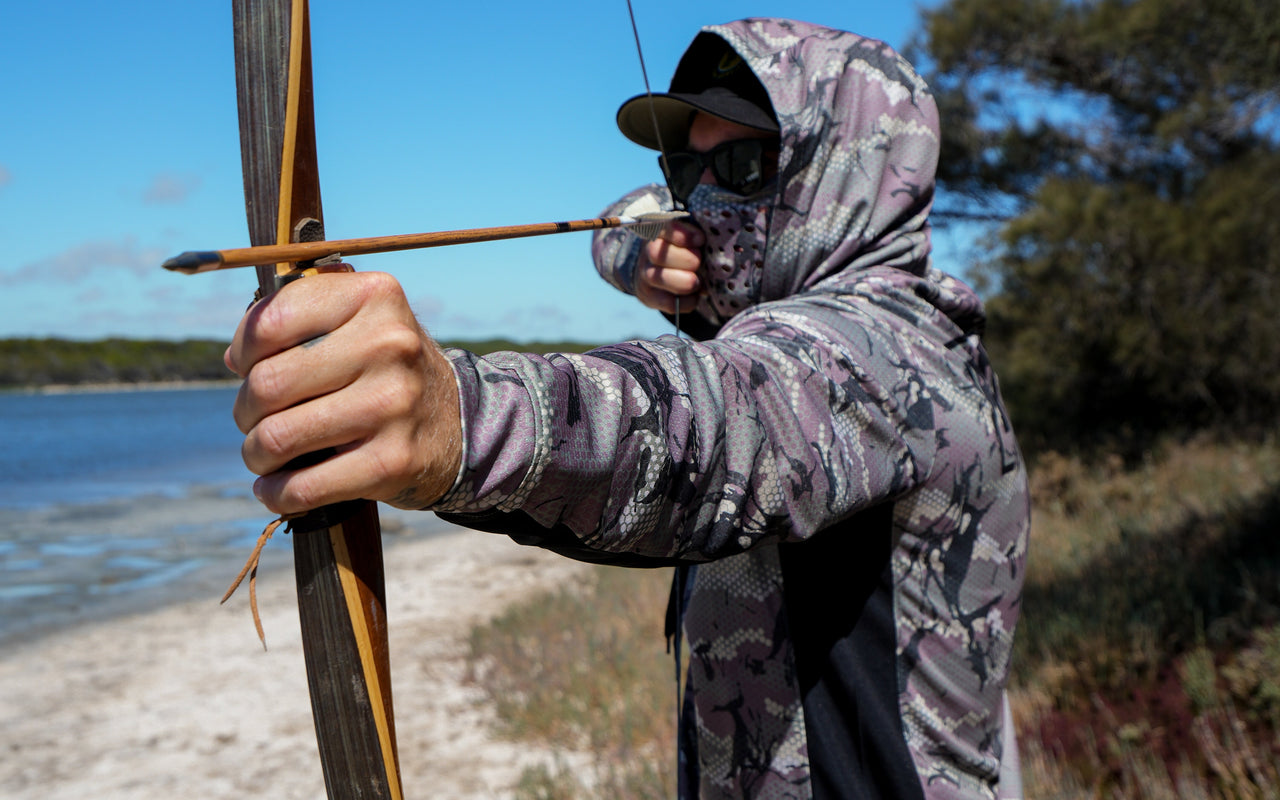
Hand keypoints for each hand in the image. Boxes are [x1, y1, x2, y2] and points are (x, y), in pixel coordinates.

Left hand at [224, 271, 461, 514]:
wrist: (458, 423)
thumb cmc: (386, 369)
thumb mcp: (360, 320)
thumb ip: (300, 319)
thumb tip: (235, 358)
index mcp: (375, 297)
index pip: (270, 323)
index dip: (243, 351)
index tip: (248, 367)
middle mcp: (390, 345)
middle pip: (267, 385)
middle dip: (246, 411)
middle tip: (256, 420)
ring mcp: (394, 405)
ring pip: (277, 438)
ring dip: (257, 454)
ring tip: (265, 455)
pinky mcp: (393, 461)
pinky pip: (304, 487)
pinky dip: (277, 493)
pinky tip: (276, 489)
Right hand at [634, 220, 703, 313]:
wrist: (663, 272)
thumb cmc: (685, 250)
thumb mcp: (690, 238)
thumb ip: (698, 236)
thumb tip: (717, 241)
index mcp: (659, 232)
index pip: (663, 228)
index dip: (682, 234)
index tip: (700, 240)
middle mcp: (647, 252)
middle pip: (656, 253)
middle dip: (684, 259)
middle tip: (698, 263)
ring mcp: (645, 276)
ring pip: (657, 277)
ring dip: (684, 282)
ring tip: (697, 282)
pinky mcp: (649, 297)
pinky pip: (667, 302)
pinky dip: (686, 301)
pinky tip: (695, 295)